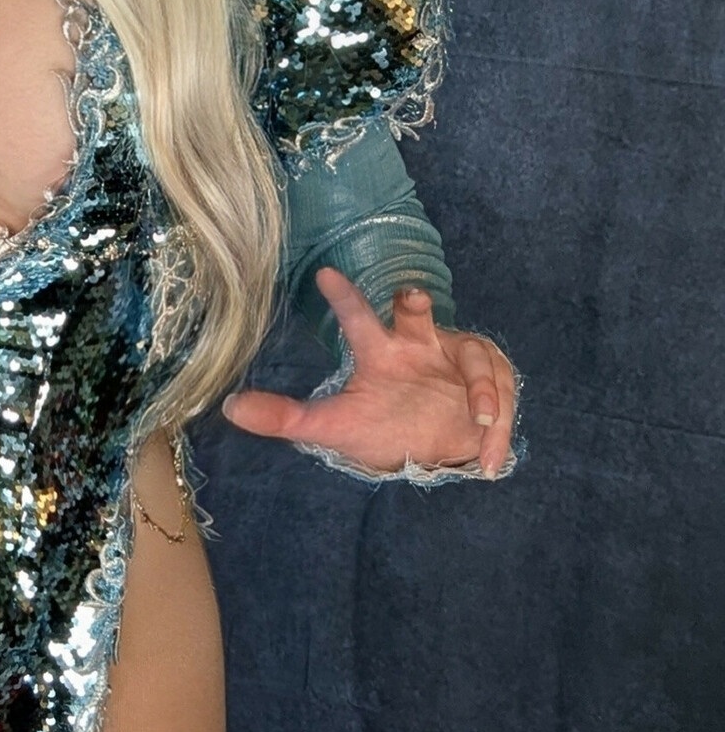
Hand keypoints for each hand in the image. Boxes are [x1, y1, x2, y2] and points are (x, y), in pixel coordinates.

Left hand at [221, 267, 516, 477]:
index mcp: (382, 352)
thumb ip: (284, 417)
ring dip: (480, 387)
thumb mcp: (334, 427)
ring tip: (476, 421)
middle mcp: (420, 346)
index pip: (359, 319)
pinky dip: (498, 429)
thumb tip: (230, 407)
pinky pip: (502, 398)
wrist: (433, 454)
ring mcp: (459, 363)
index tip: (324, 273)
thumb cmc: (383, 428)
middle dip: (416, 302)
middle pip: (418, 314)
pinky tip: (488, 459)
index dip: (344, 297)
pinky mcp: (494, 386)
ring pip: (475, 357)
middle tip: (413, 295)